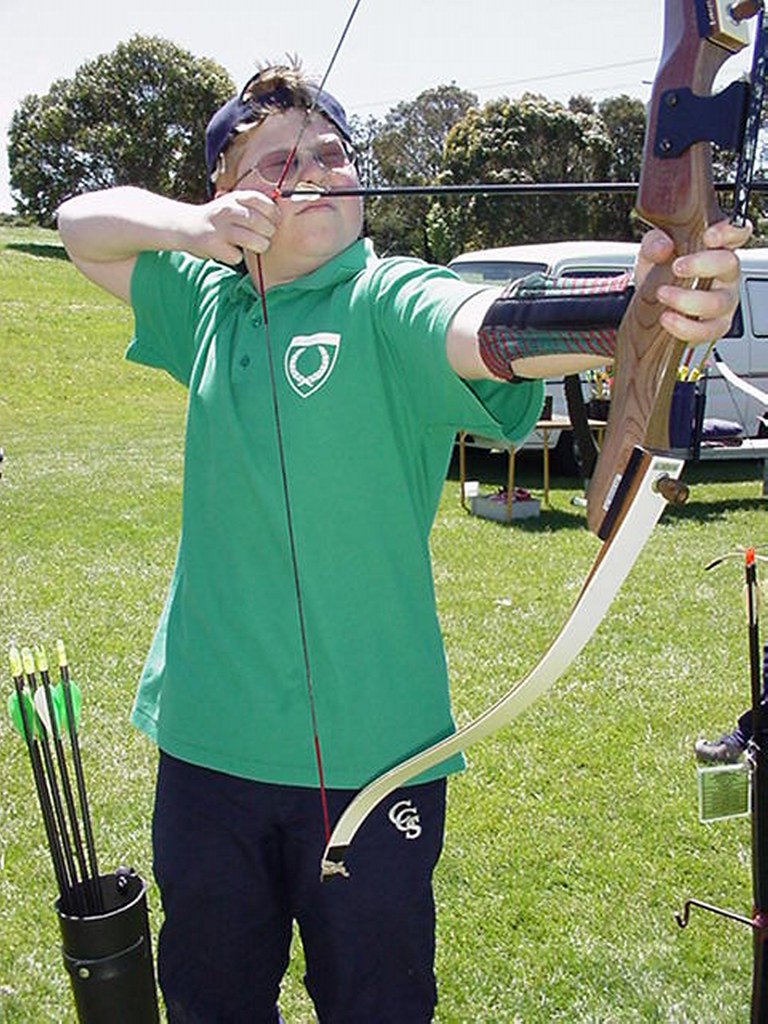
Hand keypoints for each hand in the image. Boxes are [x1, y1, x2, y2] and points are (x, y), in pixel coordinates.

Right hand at [187, 190, 280, 264]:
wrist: (185, 226)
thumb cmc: (218, 218)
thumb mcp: (233, 203)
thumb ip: (254, 207)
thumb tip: (281, 216)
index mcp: (236, 197)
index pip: (265, 203)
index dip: (274, 215)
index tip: (272, 222)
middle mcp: (228, 210)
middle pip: (263, 225)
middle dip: (268, 234)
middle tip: (262, 237)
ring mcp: (220, 228)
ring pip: (256, 242)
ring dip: (258, 247)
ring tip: (251, 246)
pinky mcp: (213, 246)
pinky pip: (237, 257)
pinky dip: (236, 257)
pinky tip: (228, 251)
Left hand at [636, 219, 752, 345]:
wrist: (650, 309)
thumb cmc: (661, 276)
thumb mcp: (652, 254)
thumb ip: (654, 244)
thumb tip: (662, 246)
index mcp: (716, 251)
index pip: (737, 235)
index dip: (729, 233)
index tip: (709, 237)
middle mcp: (725, 275)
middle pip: (729, 264)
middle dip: (701, 265)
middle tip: (677, 267)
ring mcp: (723, 302)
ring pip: (718, 302)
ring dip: (687, 299)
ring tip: (662, 294)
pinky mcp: (714, 327)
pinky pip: (707, 330)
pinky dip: (685, 326)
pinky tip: (667, 318)